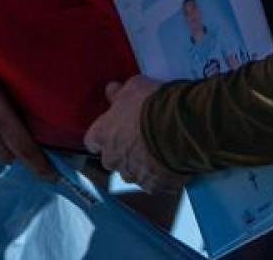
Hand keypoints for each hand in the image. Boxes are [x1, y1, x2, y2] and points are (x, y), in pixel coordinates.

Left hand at [84, 75, 181, 192]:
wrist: (179, 127)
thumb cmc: (152, 105)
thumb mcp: (134, 87)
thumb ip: (119, 93)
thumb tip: (112, 90)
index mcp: (103, 135)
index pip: (92, 141)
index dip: (104, 135)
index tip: (113, 130)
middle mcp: (113, 159)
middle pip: (112, 160)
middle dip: (123, 152)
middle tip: (141, 139)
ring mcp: (133, 175)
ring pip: (133, 173)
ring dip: (142, 165)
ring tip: (161, 151)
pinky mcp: (154, 186)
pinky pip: (155, 183)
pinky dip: (161, 176)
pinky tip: (172, 162)